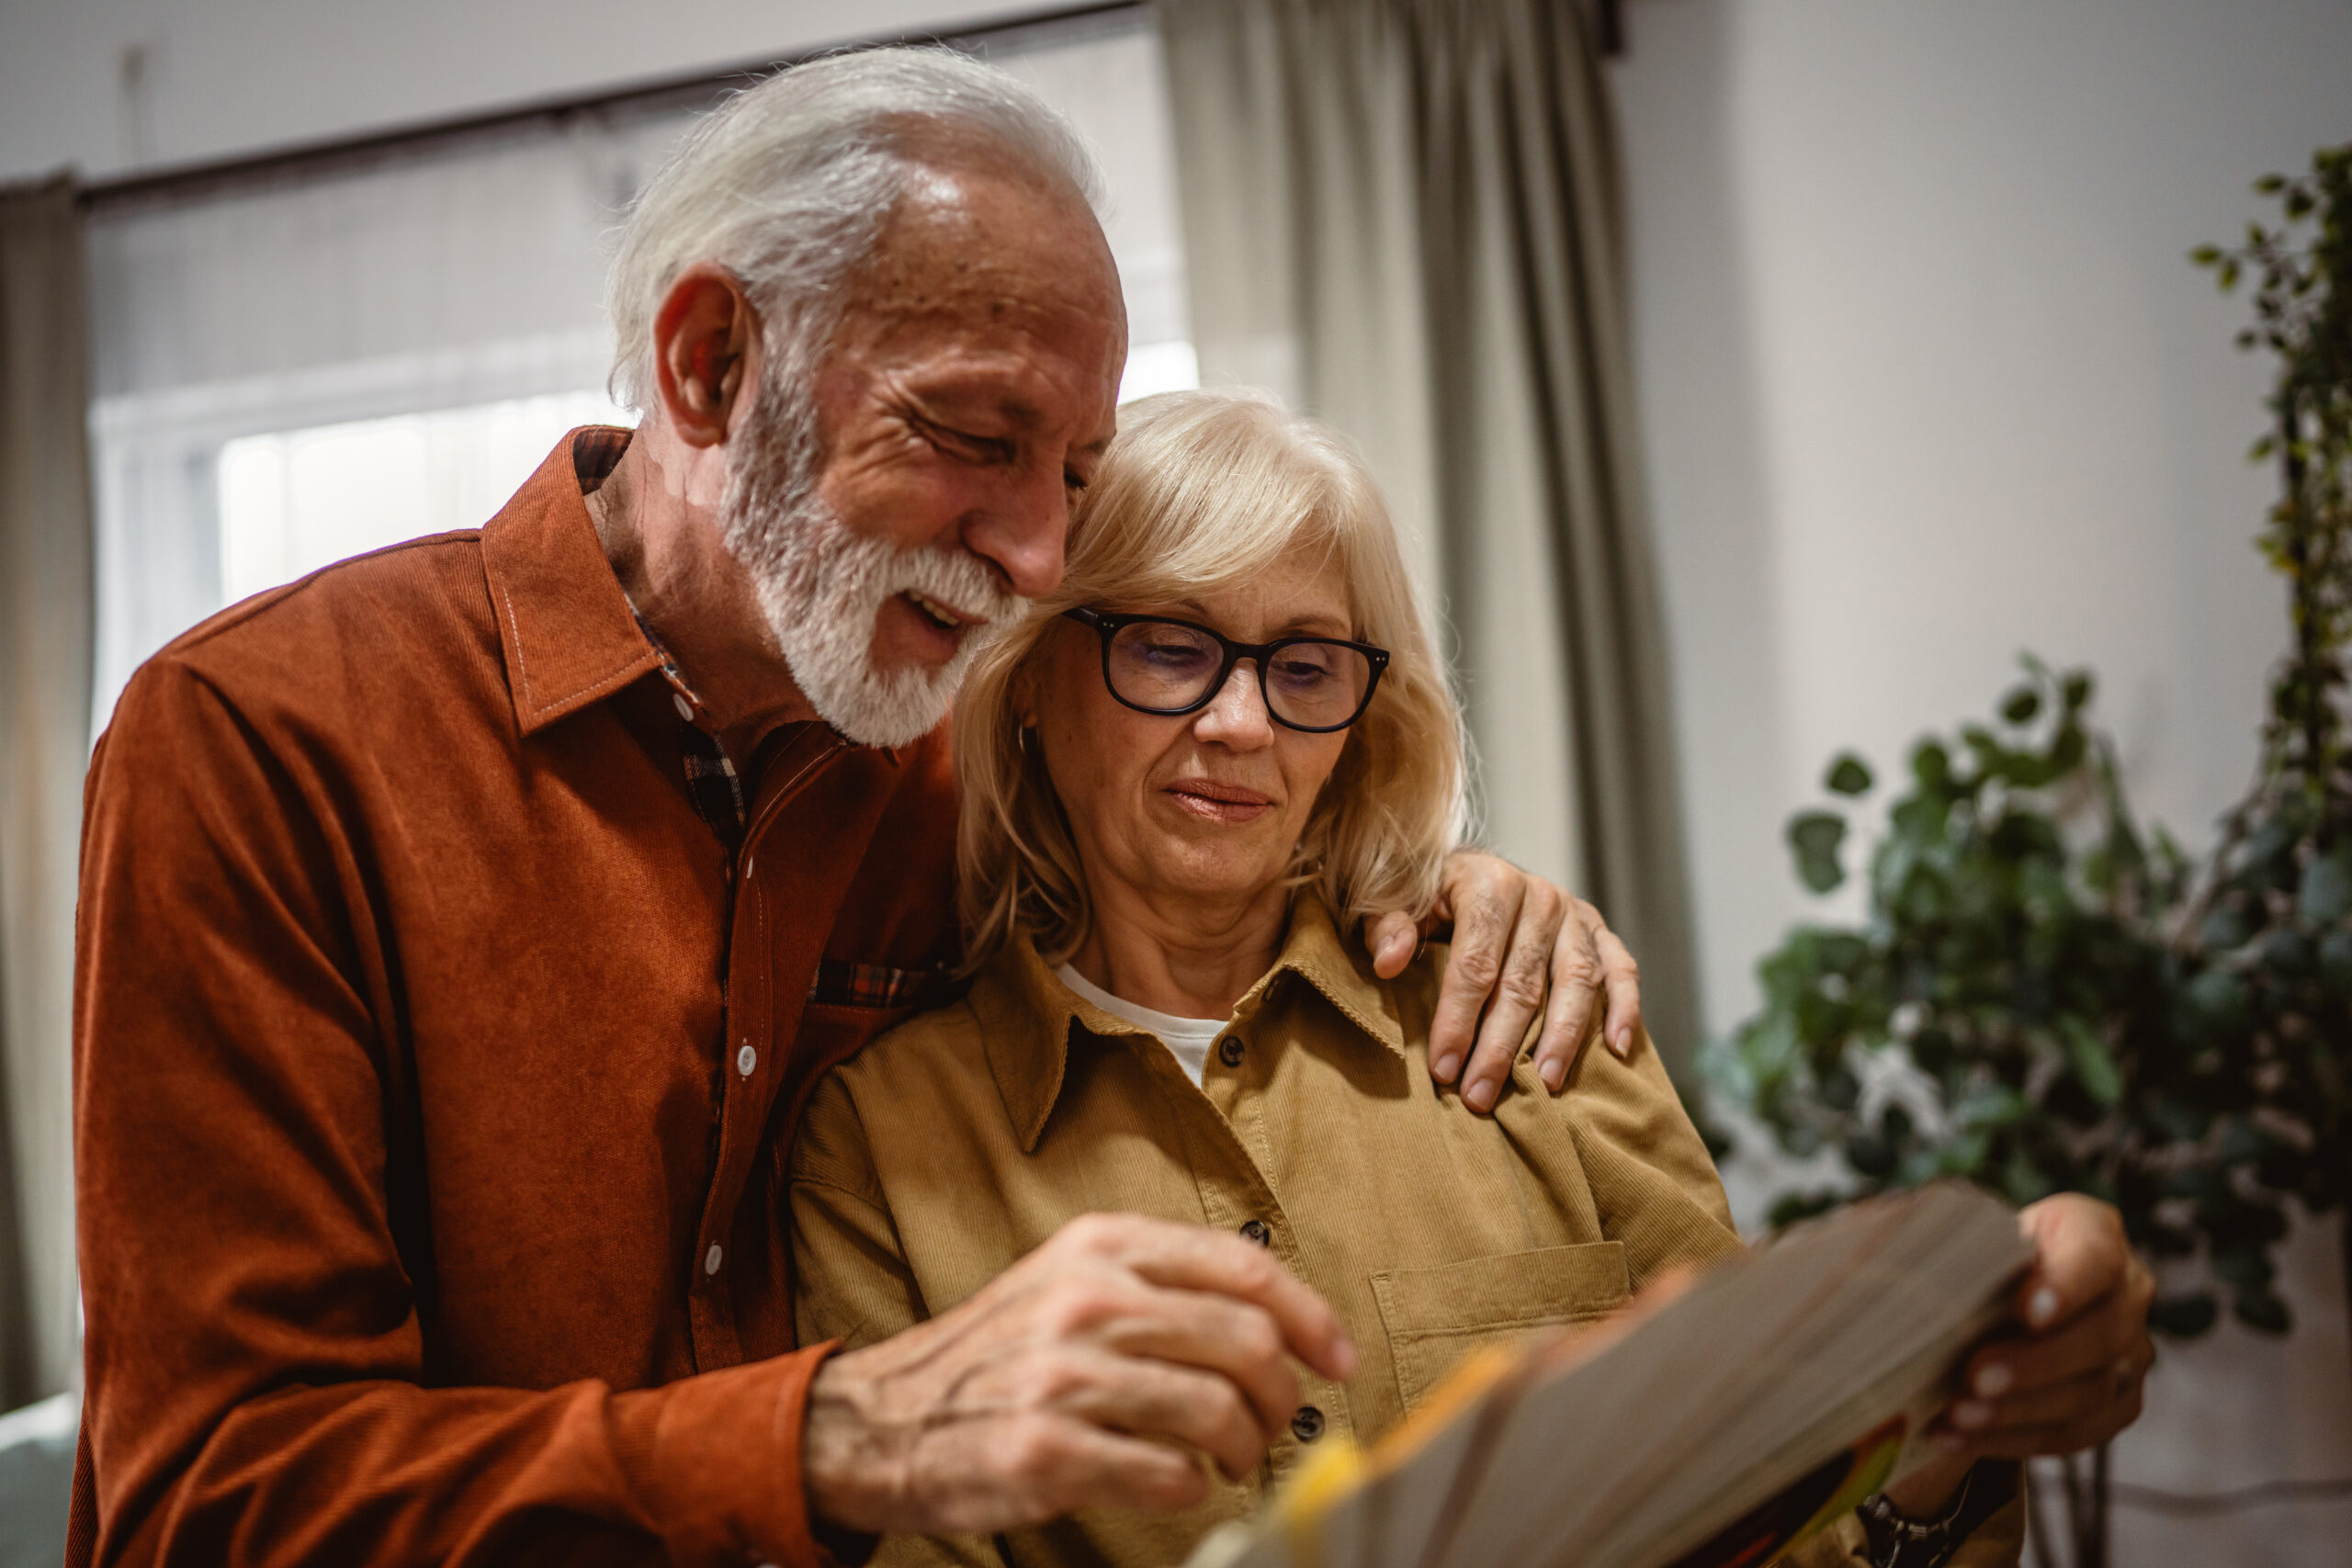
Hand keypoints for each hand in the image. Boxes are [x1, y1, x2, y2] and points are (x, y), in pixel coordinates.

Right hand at [800, 1212, 1355, 1536]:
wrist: (885, 1419)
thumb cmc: (1000, 1354)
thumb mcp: (1070, 1278)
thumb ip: (1161, 1284)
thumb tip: (1279, 1322)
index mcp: (1102, 1245)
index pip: (1243, 1267)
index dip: (1310, 1317)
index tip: (1339, 1359)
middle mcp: (1087, 1298)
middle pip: (1246, 1342)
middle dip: (1283, 1396)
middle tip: (1277, 1424)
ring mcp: (1066, 1374)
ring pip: (1219, 1411)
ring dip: (1247, 1448)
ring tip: (1233, 1460)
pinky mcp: (1048, 1450)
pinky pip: (1169, 1474)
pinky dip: (1192, 1488)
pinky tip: (1175, 1482)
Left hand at [1364, 850, 1642, 1111]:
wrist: (1464, 870)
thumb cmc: (1424, 897)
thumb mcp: (1392, 901)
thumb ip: (1387, 926)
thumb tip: (1389, 962)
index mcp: (1489, 882)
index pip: (1475, 963)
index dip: (1458, 1019)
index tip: (1442, 1069)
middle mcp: (1540, 896)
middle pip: (1523, 983)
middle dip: (1500, 1047)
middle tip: (1480, 1096)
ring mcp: (1574, 914)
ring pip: (1577, 983)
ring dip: (1562, 1039)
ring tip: (1544, 1086)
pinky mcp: (1599, 930)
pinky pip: (1622, 970)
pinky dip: (1625, 1008)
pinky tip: (1618, 1050)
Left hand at [1883, 1193, 2154, 1515]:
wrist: (1996, 1302)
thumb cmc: (1974, 1260)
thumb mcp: (1967, 1239)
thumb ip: (1949, 1248)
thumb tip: (1882, 1255)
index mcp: (2093, 1233)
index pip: (2095, 1256)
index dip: (2065, 1286)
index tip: (2024, 1310)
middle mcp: (2127, 1292)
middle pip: (2099, 1335)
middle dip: (2033, 1363)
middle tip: (1973, 1377)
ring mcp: (2130, 1353)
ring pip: (2091, 1392)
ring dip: (2019, 1410)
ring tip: (1959, 1415)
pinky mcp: (2116, 1405)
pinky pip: (2074, 1432)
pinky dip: (2014, 1438)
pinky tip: (1961, 1436)